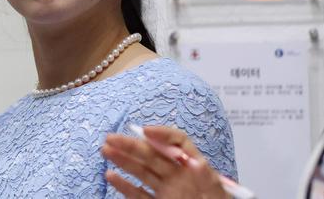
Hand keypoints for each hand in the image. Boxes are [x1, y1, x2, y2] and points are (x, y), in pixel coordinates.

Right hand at [101, 125, 226, 198]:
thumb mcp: (216, 195)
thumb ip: (207, 179)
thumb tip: (196, 161)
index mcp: (194, 169)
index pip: (178, 143)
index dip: (161, 134)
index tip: (145, 131)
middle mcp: (178, 177)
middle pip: (152, 154)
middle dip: (132, 144)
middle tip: (112, 137)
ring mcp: (166, 191)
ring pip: (141, 171)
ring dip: (123, 160)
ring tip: (106, 150)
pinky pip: (138, 194)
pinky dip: (124, 186)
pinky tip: (111, 176)